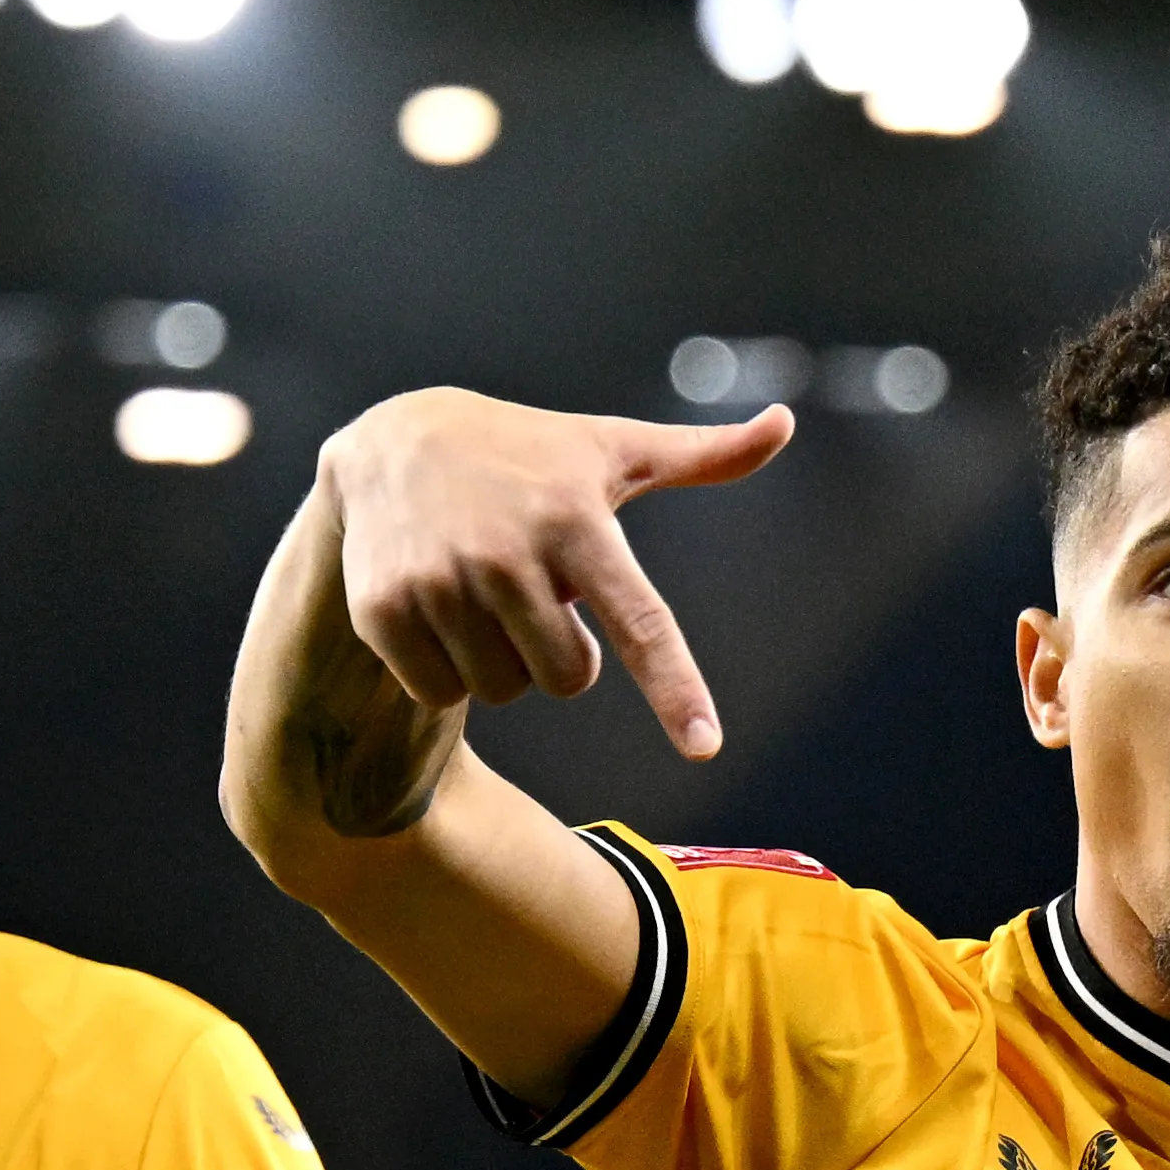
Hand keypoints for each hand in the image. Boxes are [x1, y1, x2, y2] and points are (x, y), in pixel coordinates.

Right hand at [325, 389, 794, 759]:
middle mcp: (508, 553)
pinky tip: (434, 605)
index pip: (641, 621)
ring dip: (499, 659)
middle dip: (556, 652)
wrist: (393, 443)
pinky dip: (442, 667)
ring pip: (502, 691)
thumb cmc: (527, 456)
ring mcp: (441, 582)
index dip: (675, 688)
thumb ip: (701, 455)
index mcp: (576, 521)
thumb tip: (784, 423)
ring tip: (480, 591)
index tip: (706, 746)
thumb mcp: (608, 450)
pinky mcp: (384, 610)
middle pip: (567, 680)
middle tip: (531, 592)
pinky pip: (440, 692)